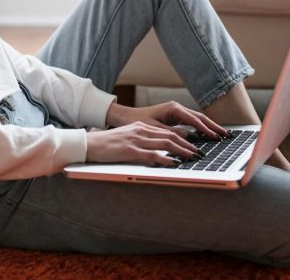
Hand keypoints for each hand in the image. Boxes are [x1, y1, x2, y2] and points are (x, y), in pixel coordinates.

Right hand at [86, 121, 202, 165]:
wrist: (89, 144)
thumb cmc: (107, 144)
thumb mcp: (127, 138)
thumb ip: (142, 142)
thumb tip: (157, 152)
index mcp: (141, 127)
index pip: (167, 131)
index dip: (183, 138)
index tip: (194, 146)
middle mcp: (141, 131)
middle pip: (170, 136)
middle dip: (188, 145)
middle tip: (199, 153)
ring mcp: (136, 140)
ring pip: (165, 143)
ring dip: (182, 151)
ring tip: (193, 158)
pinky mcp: (130, 151)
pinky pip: (152, 154)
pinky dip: (166, 158)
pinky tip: (174, 163)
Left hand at [106, 101, 230, 140]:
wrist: (127, 117)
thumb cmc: (138, 122)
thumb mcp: (155, 129)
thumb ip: (173, 134)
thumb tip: (191, 139)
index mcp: (173, 109)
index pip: (194, 120)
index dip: (206, 130)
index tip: (216, 138)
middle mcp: (177, 108)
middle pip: (200, 117)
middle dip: (214, 127)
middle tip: (227, 136)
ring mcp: (177, 111)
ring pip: (198, 119)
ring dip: (210, 127)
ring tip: (223, 135)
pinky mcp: (176, 116)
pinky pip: (192, 122)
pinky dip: (202, 128)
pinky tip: (209, 135)